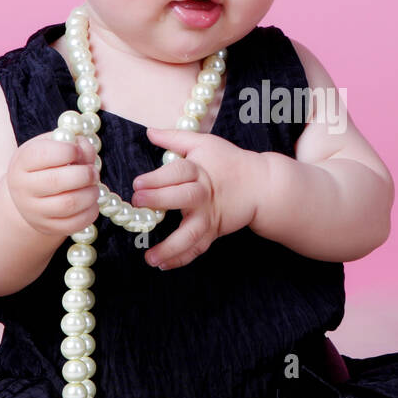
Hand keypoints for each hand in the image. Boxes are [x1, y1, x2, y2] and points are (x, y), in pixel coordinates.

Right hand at [5, 132, 100, 238]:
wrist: (29, 195)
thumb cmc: (45, 165)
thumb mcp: (51, 147)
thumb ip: (71, 142)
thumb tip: (86, 149)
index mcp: (22, 163)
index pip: (42, 154)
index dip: (67, 150)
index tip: (78, 150)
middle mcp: (24, 188)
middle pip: (56, 181)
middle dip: (84, 174)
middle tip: (93, 172)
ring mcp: (34, 211)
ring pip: (68, 204)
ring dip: (90, 193)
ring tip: (93, 186)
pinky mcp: (48, 227)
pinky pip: (75, 223)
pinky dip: (91, 211)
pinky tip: (91, 202)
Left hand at [130, 127, 265, 269]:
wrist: (261, 185)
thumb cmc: (230, 161)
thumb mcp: (204, 143)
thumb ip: (175, 138)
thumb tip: (149, 132)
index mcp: (200, 171)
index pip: (177, 172)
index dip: (156, 178)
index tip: (136, 184)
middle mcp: (204, 195)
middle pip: (183, 198)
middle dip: (159, 200)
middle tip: (137, 203)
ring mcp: (209, 217)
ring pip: (191, 234)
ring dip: (170, 248)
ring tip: (149, 258)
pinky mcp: (214, 231)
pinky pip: (197, 248)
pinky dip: (182, 258)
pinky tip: (164, 265)